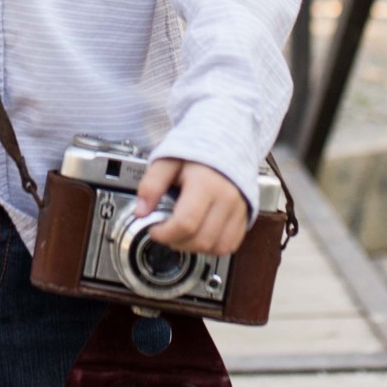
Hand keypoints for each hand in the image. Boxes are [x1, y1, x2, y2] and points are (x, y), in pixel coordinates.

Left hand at [134, 158, 248, 256]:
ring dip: (195, 247)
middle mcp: (227, 198)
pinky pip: (231, 244)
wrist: (226, 139)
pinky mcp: (245, 215)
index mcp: (206, 184)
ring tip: (182, 234)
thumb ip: (152, 184)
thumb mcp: (168, 159)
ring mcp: (239, 208)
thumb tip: (141, 211)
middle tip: (165, 232)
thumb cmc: (198, 149)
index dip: (165, 233)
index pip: (186, 223)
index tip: (154, 230)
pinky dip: (213, 246)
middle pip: (201, 239)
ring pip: (218, 247)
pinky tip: (200, 234)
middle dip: (177, 242)